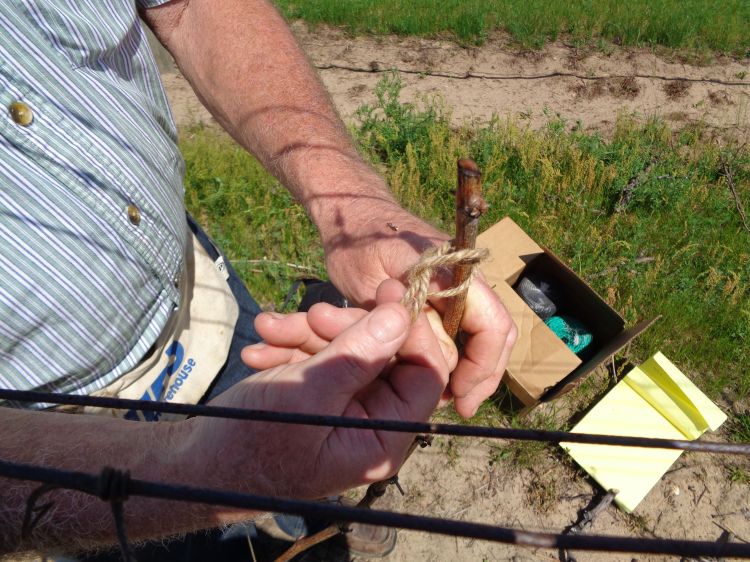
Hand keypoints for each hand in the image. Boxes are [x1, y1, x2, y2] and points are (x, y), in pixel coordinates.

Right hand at [184, 280, 453, 499]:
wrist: (197, 467)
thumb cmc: (252, 440)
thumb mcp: (308, 393)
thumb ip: (359, 354)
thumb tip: (402, 315)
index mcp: (384, 438)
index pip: (424, 376)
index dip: (412, 331)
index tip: (389, 293)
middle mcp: (372, 424)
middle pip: (383, 356)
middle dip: (345, 328)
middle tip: (311, 312)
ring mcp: (344, 408)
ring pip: (346, 351)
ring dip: (308, 334)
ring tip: (268, 326)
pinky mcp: (319, 395)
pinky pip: (320, 360)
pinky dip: (292, 348)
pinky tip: (260, 346)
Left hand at [322, 199, 516, 417]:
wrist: (352, 216)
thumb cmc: (355, 245)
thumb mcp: (370, 286)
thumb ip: (406, 319)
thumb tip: (442, 356)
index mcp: (452, 270)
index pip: (491, 324)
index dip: (482, 366)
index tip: (460, 395)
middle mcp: (465, 276)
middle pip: (495, 333)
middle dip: (481, 374)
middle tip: (461, 406)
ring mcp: (460, 283)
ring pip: (484, 333)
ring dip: (472, 368)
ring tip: (452, 397)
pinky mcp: (449, 292)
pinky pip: (466, 327)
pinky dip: (459, 354)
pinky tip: (442, 377)